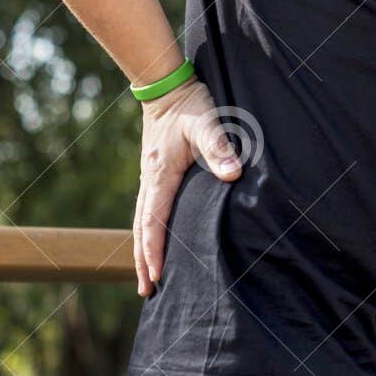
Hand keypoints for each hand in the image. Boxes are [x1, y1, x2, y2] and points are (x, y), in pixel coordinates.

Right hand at [132, 77, 241, 296]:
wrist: (165, 85)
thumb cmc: (188, 104)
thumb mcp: (207, 123)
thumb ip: (219, 148)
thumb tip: (233, 174)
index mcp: (161, 174)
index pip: (155, 221)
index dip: (155, 250)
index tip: (156, 276)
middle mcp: (150, 180)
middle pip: (142, 228)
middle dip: (143, 261)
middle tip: (146, 291)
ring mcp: (149, 177)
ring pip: (142, 221)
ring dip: (143, 250)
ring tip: (146, 277)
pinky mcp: (154, 173)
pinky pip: (147, 210)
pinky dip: (147, 231)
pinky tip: (154, 240)